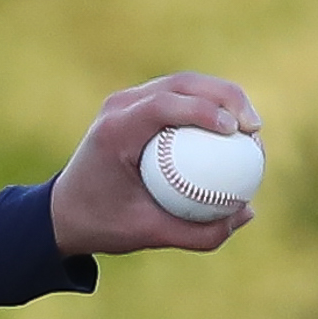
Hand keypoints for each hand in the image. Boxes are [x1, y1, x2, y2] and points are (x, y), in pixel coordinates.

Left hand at [47, 73, 261, 257]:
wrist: (63, 212)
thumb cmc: (102, 224)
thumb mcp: (148, 235)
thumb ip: (198, 231)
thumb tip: (247, 213)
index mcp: (114, 132)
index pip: (163, 106)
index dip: (203, 110)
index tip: (235, 131)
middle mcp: (119, 107)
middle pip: (181, 83)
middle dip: (226, 97)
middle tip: (255, 127)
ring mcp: (127, 101)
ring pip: (184, 83)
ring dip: (223, 97)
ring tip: (251, 126)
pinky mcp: (137, 104)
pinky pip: (180, 96)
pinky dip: (208, 106)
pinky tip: (233, 130)